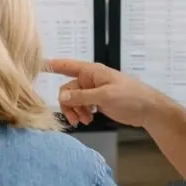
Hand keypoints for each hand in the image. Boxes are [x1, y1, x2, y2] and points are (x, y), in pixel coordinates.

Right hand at [45, 58, 167, 127]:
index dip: (52, 65)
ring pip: (74, 100)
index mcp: (92, 72)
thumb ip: (82, 97)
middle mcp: (90, 80)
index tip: (37, 64)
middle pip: (68, 90)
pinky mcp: (97, 101)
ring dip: (76, 111)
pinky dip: (82, 113)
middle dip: (69, 104)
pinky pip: (82, 106)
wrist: (148, 110)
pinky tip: (89, 119)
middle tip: (76, 119)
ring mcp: (94, 91)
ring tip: (85, 121)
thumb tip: (62, 97)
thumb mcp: (105, 96)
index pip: (67, 66)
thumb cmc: (131, 97)